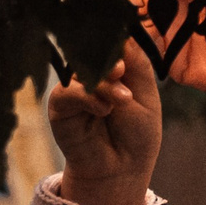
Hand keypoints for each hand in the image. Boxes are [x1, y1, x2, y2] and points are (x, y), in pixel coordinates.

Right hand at [48, 40, 162, 204]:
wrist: (122, 169)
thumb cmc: (136, 132)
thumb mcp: (146, 95)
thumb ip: (137, 64)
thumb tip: (125, 35)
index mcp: (114, 65)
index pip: (111, 39)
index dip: (117, 38)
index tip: (127, 42)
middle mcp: (91, 72)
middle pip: (93, 50)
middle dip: (110, 59)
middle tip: (122, 71)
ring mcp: (74, 87)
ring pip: (82, 70)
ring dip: (104, 83)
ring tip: (123, 100)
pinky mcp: (59, 105)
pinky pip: (68, 92)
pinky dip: (88, 97)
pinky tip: (104, 109)